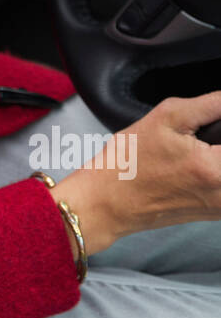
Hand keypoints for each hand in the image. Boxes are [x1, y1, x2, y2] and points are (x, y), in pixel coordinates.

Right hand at [51, 90, 220, 254]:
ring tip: (200, 145)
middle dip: (220, 138)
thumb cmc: (128, 163)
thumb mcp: (167, 117)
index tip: (212, 122)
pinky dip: (217, 169)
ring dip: (217, 152)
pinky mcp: (216, 214)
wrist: (107, 202)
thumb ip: (211, 104)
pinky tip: (199, 161)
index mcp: (216, 169)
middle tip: (203, 134)